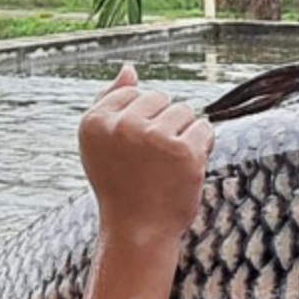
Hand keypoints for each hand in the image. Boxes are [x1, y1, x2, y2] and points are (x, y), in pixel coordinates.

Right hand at [77, 64, 213, 244]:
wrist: (138, 230)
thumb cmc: (122, 185)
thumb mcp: (102, 143)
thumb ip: (110, 103)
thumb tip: (129, 68)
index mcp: (94, 121)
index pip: (134, 92)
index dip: (142, 120)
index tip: (133, 151)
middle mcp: (121, 126)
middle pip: (161, 98)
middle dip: (165, 124)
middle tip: (153, 160)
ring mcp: (153, 138)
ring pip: (185, 111)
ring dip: (184, 134)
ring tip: (168, 164)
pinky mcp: (183, 152)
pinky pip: (204, 129)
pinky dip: (202, 147)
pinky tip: (186, 168)